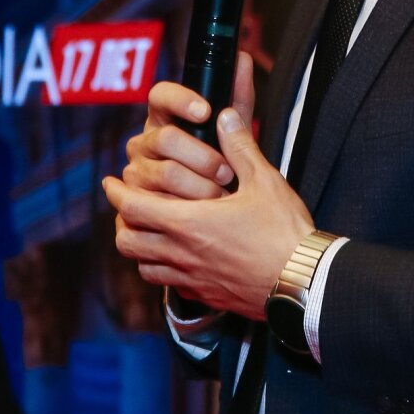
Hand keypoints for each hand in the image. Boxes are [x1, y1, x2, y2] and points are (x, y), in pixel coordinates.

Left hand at [102, 62, 312, 320]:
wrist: (304, 282)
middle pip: (127, 241)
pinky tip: (177, 260)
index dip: (116, 192)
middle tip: (126, 207)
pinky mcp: (207, 296)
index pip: (133, 206)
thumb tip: (225, 116)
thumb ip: (239, 146)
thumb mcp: (264, 180)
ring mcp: (193, 279)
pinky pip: (170, 286)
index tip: (110, 182)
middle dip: (121, 221)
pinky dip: (163, 271)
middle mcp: (182, 254)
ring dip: (139, 249)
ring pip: (144, 267)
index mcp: (188, 222)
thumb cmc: (284, 232)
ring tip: (146, 233)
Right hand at [119, 53, 255, 200]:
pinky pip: (157, 204)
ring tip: (220, 195)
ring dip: (199, 186)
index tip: (207, 111)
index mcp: (163, 119)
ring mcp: (134, 173)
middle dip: (202, 156)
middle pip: (165, 139)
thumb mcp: (229, 133)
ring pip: (164, 174)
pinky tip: (203, 213)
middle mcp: (143, 143)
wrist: (211, 217)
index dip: (182, 100)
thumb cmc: (218, 166)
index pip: (160, 95)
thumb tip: (241, 57)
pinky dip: (186, 209)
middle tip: (227, 171)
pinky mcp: (133, 204)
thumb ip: (236, 97)